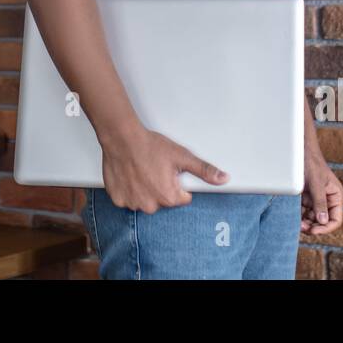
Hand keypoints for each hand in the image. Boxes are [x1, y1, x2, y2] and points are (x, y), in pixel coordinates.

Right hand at [100, 123, 228, 212]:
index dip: (178, 184)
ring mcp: (132, 203)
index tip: (169, 172)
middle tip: (155, 169)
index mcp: (168, 197)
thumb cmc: (149, 146)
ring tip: (142, 171)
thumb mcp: (181, 156)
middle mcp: (150, 205)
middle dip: (161, 187)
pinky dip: (130, 190)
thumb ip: (204, 170)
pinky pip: (129, 199)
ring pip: (145, 201)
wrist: (122, 138)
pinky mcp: (118, 199)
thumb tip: (223, 178)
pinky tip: (131, 176)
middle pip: (163, 201)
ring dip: (145, 190)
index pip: (182, 198)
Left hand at [300, 153, 342, 235]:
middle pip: (323, 222)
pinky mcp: (306, 198)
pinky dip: (299, 216)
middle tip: (301, 227)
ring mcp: (316, 200)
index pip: (335, 220)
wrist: (299, 151)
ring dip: (305, 223)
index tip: (313, 231)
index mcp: (336, 197)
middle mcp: (327, 200)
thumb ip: (320, 202)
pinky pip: (303, 212)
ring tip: (296, 223)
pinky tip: (292, 216)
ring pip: (312, 219)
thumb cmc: (311, 163)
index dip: (326, 228)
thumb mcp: (316, 183)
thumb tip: (323, 221)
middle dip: (313, 227)